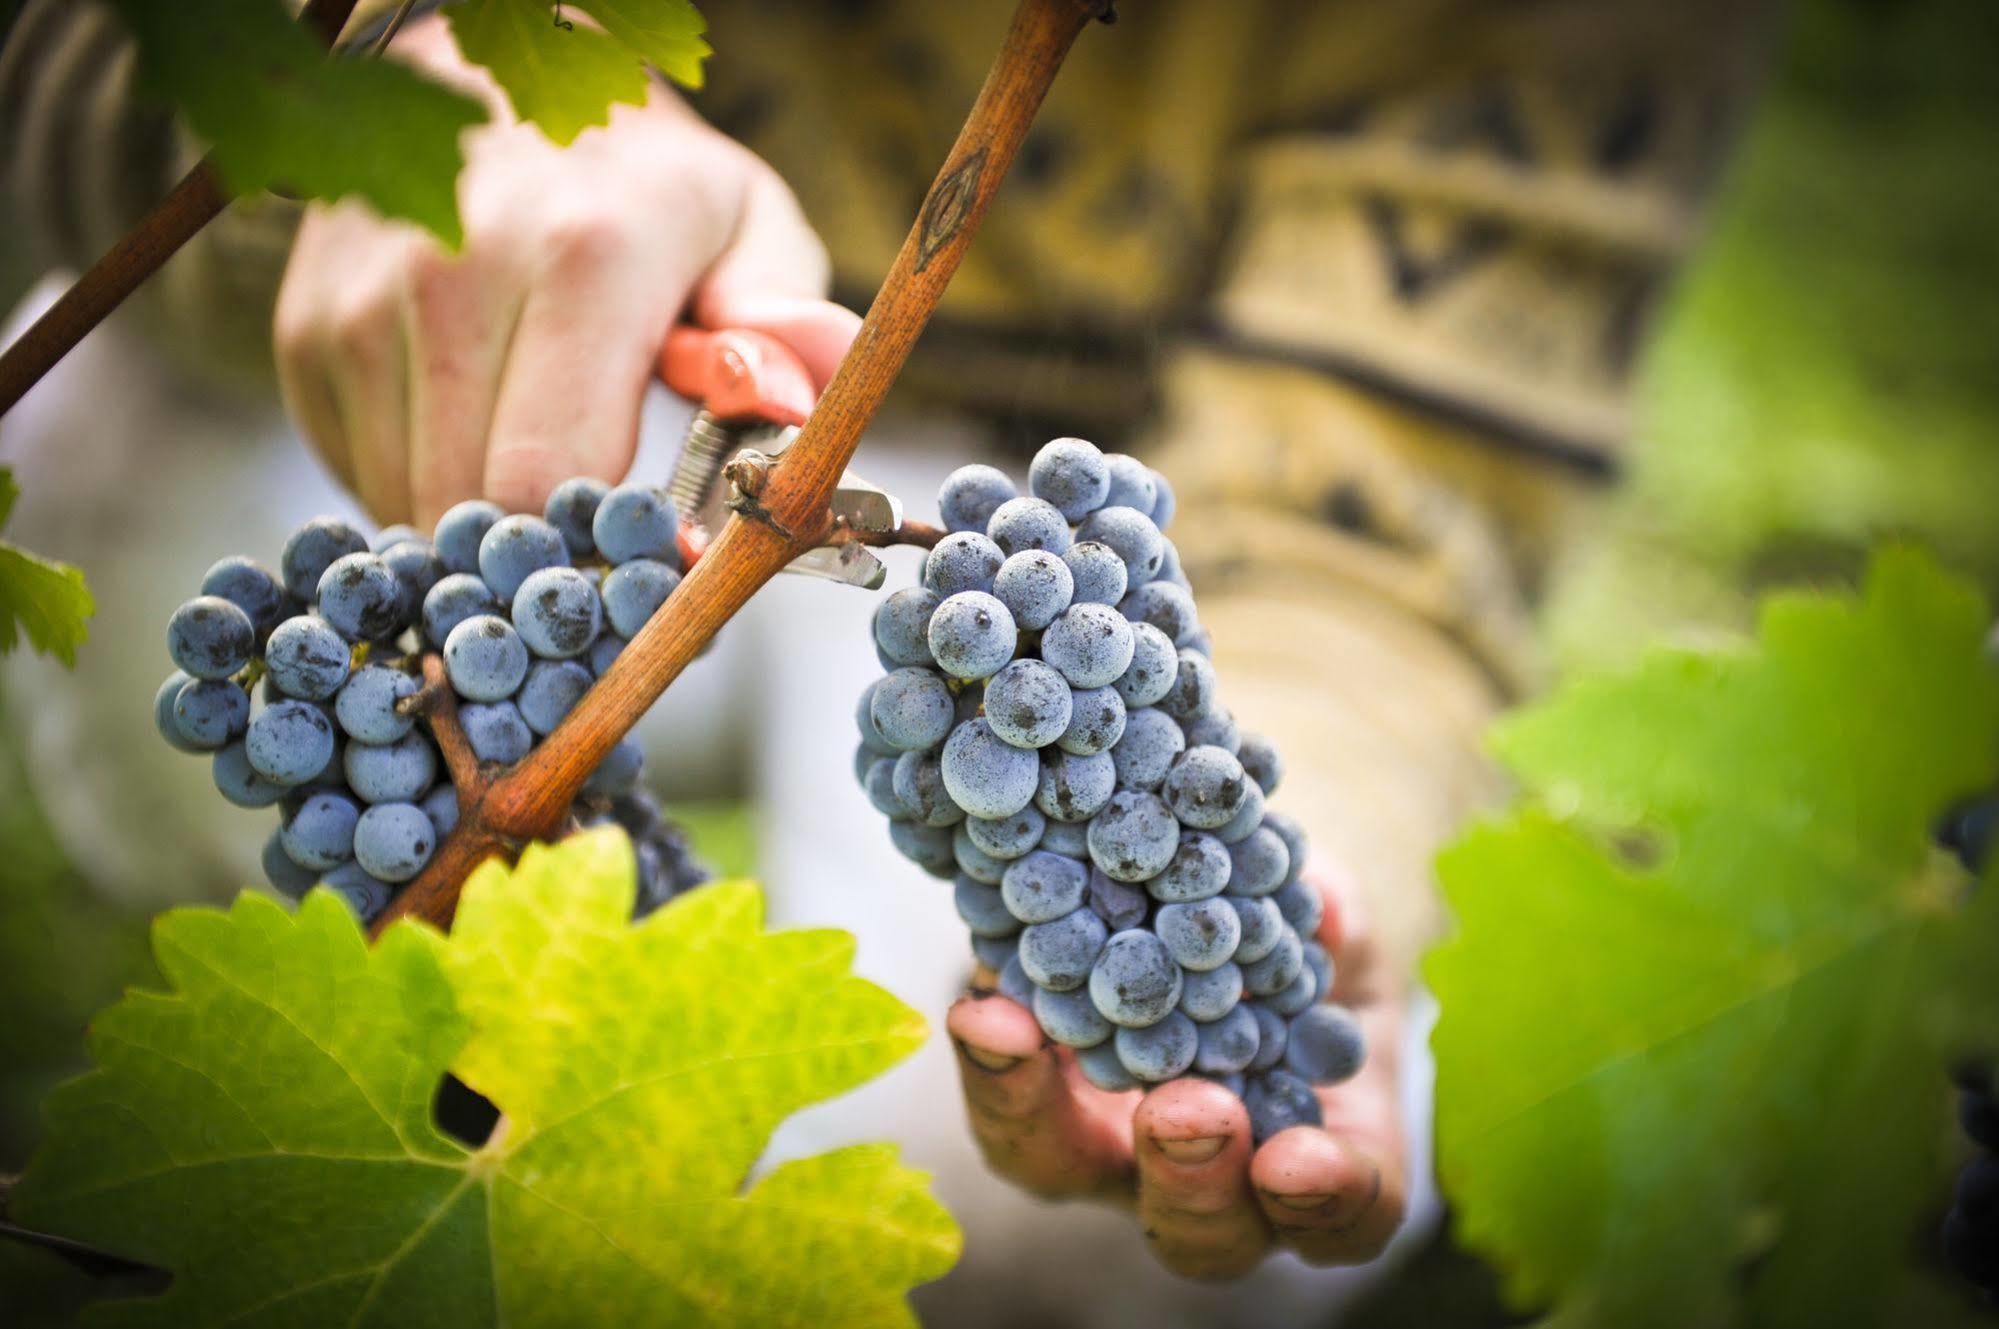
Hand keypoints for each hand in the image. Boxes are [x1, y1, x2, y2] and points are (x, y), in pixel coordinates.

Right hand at [274, 14, 858, 526]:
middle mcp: (452, 277)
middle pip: (475, 510)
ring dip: (481, 528)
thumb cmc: (647, 190)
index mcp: (582, 257)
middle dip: (545, 557)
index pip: (553, 476)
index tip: (650, 574)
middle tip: (600, 548)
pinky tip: (474, 433)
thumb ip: (785, 325)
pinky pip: (361, 477)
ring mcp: (363, 306)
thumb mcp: (749, 230)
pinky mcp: (307, 335)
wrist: (500, 95)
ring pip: (411, 508)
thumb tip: (793, 396)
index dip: (603, 554)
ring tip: (541, 470)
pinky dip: (419, 488)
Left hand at [949, 867, 1408, 1279]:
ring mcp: (1110, 1145)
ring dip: (1049, 1116)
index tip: (1301, 1161)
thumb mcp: (1329, 914)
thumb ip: (1329, 919)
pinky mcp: (1032, 1095)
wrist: (1196, 906)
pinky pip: (1005, 1105)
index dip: (1332, 1200)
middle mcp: (1211, 1176)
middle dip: (1191, 1178)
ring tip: (1028, 1040)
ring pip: (1072, 1176)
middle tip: (1185, 1114)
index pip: (1352, 1213)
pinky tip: (983, 1007)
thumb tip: (1324, 913)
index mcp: (1320, 1146)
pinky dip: (993, 1061)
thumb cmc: (1305, 933)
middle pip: (1201, 1233)